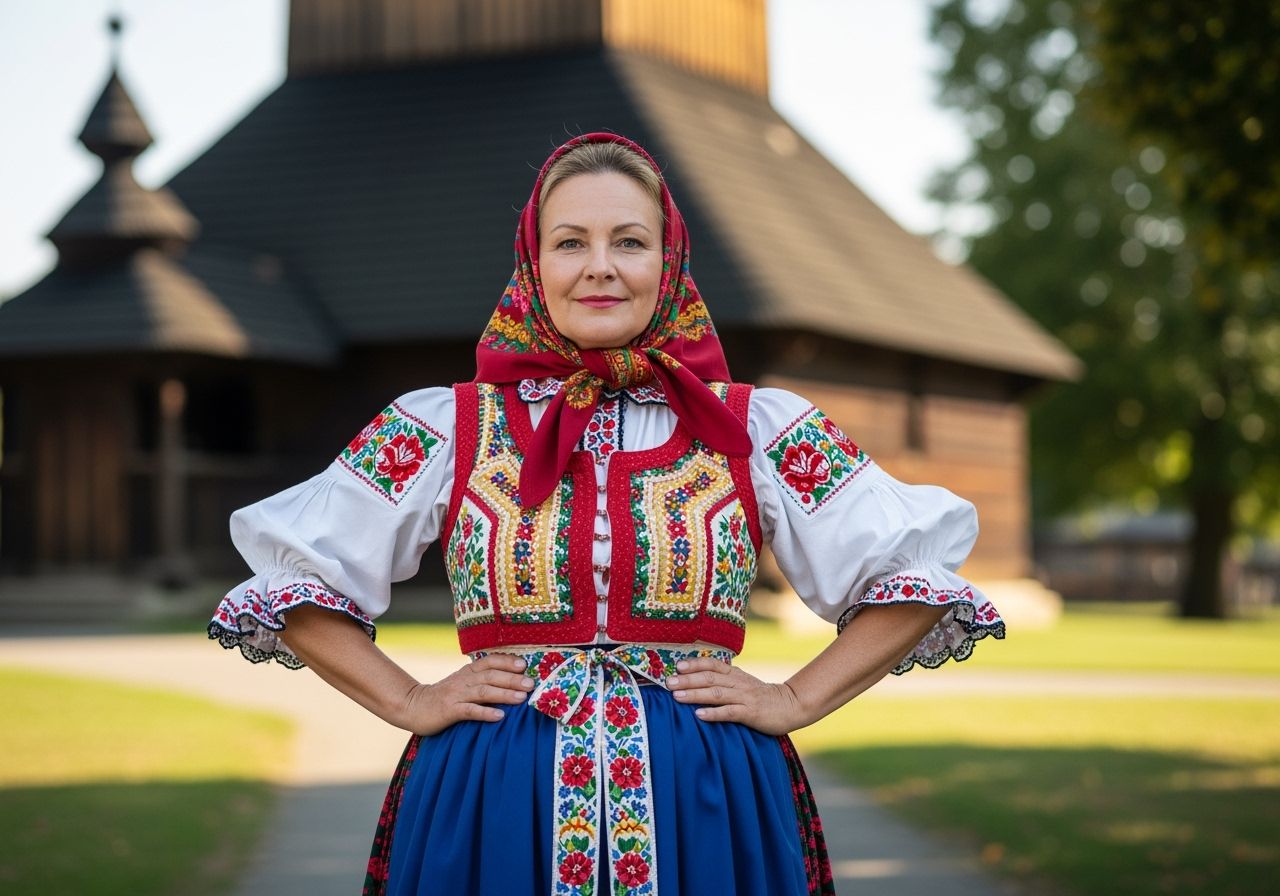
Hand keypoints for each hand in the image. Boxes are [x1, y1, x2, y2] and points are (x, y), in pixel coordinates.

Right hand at [398, 654, 534, 735]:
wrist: (413, 706)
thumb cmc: (444, 696)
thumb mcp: (462, 683)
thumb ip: (482, 680)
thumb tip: (511, 681)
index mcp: (467, 672)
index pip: (489, 661)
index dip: (506, 662)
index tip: (524, 665)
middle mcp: (463, 680)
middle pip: (491, 676)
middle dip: (512, 679)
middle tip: (530, 683)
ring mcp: (456, 695)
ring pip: (483, 692)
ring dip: (503, 694)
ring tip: (521, 698)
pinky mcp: (449, 711)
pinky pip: (469, 711)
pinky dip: (485, 713)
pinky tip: (499, 716)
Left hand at [666, 658, 808, 735]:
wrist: (791, 705)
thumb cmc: (763, 697)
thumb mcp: (743, 683)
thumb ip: (725, 680)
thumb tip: (699, 680)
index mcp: (735, 674)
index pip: (712, 665)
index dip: (695, 664)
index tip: (677, 666)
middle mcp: (738, 683)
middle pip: (709, 678)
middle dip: (688, 679)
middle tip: (668, 682)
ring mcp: (744, 698)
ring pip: (716, 694)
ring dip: (695, 694)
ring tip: (677, 696)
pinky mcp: (751, 713)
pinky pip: (730, 712)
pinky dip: (714, 713)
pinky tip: (699, 715)